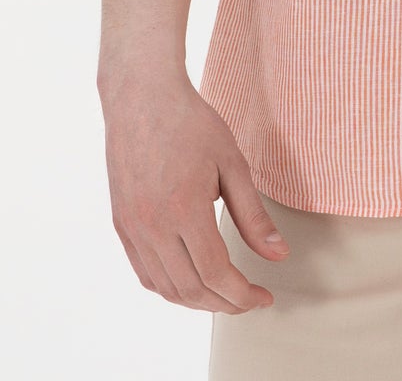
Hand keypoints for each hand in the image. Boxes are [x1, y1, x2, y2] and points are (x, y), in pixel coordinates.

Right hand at [100, 71, 290, 312]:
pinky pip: (145, 273)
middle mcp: (152, 227)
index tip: (264, 297)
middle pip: (190, 290)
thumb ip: (253, 215)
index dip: (243, 295)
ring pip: (165, 289)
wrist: (142, 97)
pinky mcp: (122, 225)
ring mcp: (133, 228)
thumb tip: (279, 255)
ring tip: (224, 294)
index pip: (216, 274)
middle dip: (225, 304)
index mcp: (183, 210)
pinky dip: (170, 288)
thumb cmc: (191, 123)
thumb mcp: (232, 163)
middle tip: (249, 299)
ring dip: (197, 301)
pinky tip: (191, 280)